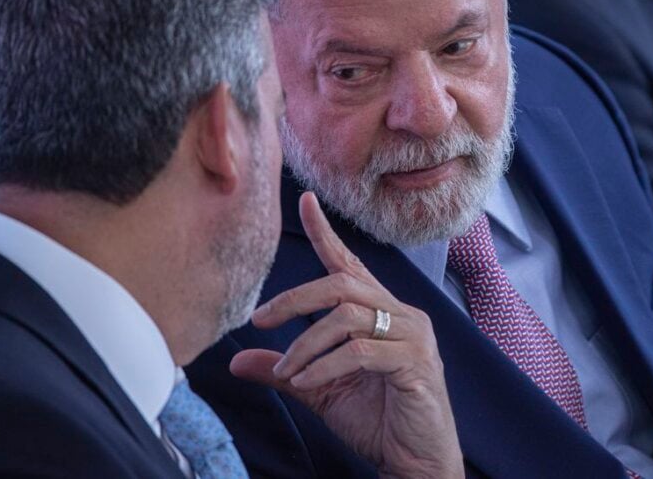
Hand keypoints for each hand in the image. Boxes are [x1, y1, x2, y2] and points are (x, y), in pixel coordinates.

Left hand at [230, 192, 463, 478]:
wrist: (415, 461)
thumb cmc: (376, 420)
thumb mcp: (318, 389)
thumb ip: (285, 370)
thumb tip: (236, 361)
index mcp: (379, 312)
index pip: (350, 264)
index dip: (326, 232)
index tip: (305, 200)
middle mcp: (400, 314)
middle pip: (342, 284)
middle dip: (296, 298)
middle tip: (259, 319)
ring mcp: (412, 335)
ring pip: (348, 316)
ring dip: (306, 343)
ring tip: (285, 370)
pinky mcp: (415, 362)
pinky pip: (360, 351)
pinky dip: (324, 366)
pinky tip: (304, 382)